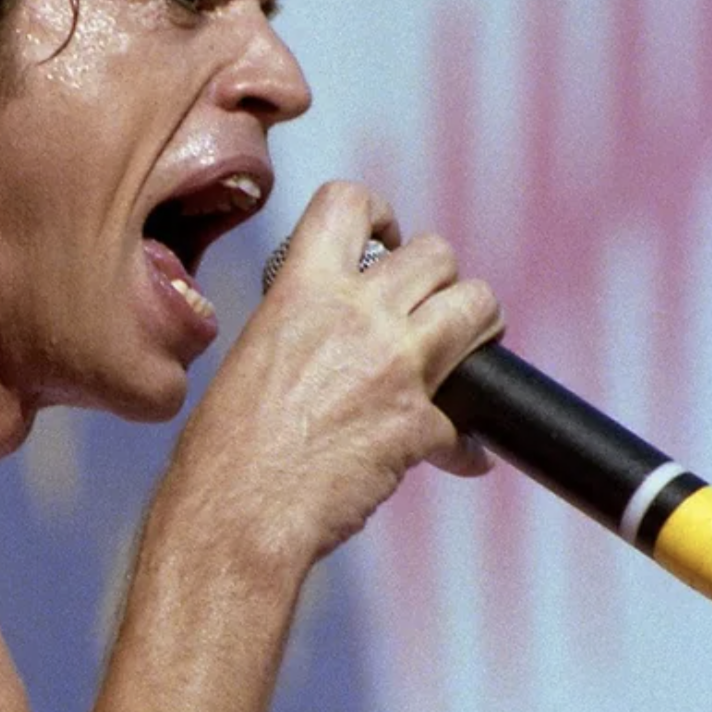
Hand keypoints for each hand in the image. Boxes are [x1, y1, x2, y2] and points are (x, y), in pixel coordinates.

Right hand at [175, 181, 503, 568]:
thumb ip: (306, 325)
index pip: (349, 202)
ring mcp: (396, 365)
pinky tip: (448, 455)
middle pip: (438, 254)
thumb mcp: (255, 352)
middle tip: (432, 311)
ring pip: (479, 306)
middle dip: (444, 279)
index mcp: (301, 289)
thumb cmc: (230, 445)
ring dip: (481, 328)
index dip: (380, 215)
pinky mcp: (422, 423)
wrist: (239, 509)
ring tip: (466, 353)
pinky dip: (466, 441)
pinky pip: (471, 421)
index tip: (386, 242)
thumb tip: (344, 336)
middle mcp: (355, 314)